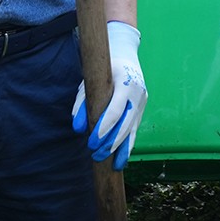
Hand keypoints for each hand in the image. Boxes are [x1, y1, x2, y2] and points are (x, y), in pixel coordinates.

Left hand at [73, 21, 146, 168]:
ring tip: (108, 163)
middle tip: (95, 154)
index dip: (105, 128)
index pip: (116, 110)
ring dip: (120, 148)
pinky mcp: (142, 110)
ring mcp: (142, 103)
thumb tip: (77, 127)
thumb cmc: (104, 69)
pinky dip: (127, 146)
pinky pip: (135, 131)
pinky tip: (121, 160)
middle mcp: (138, 94)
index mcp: (126, 83)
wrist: (126, 57)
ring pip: (133, 130)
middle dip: (111, 142)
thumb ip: (82, 102)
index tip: (92, 142)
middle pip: (126, 124)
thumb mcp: (90, 81)